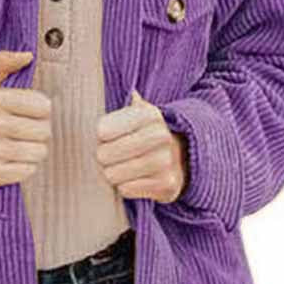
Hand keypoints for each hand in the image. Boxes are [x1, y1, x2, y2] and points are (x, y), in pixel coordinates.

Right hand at [0, 50, 51, 190]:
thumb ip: (3, 65)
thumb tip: (27, 55)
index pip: (43, 105)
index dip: (41, 111)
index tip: (29, 114)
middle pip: (44, 130)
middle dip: (38, 133)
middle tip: (23, 133)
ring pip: (39, 151)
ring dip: (32, 151)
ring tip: (17, 147)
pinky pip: (28, 170)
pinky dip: (24, 167)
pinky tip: (10, 161)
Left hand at [95, 88, 188, 202]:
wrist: (183, 159)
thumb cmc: (148, 134)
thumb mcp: (139, 115)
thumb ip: (127, 106)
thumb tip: (132, 94)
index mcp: (150, 115)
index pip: (103, 130)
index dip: (99, 136)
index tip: (104, 137)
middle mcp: (161, 136)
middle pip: (105, 154)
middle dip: (103, 157)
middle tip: (109, 156)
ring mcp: (165, 162)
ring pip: (113, 174)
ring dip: (112, 173)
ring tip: (120, 167)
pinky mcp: (166, 186)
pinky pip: (126, 190)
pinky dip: (124, 187)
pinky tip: (132, 179)